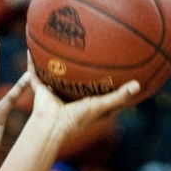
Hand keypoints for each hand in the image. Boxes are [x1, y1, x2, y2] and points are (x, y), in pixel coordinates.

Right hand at [17, 56, 140, 150]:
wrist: (51, 127)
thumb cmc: (77, 120)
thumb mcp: (101, 106)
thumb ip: (119, 96)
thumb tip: (138, 85)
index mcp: (84, 104)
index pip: (97, 92)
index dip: (106, 82)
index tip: (117, 68)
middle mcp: (69, 98)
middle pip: (75, 80)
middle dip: (80, 66)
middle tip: (89, 48)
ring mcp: (54, 94)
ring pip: (54, 75)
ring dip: (55, 62)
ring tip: (59, 43)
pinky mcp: (40, 92)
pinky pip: (36, 74)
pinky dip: (32, 63)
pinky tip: (32, 47)